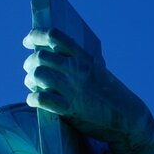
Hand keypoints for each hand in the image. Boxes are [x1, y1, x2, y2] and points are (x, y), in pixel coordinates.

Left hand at [22, 28, 153, 149]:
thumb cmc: (108, 93)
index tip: (26, 42)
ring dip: (29, 80)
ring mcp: (72, 88)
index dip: (35, 36)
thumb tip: (50, 55)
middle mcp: (76, 69)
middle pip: (39, 56)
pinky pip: (40, 98)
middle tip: (30, 70)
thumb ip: (76, 62)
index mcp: (83, 57)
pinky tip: (34, 100)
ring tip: (33, 86)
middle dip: (29, 63)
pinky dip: (32, 98)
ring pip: (37, 74)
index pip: (54, 36)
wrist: (127, 117)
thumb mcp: (95, 70)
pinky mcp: (69, 108)